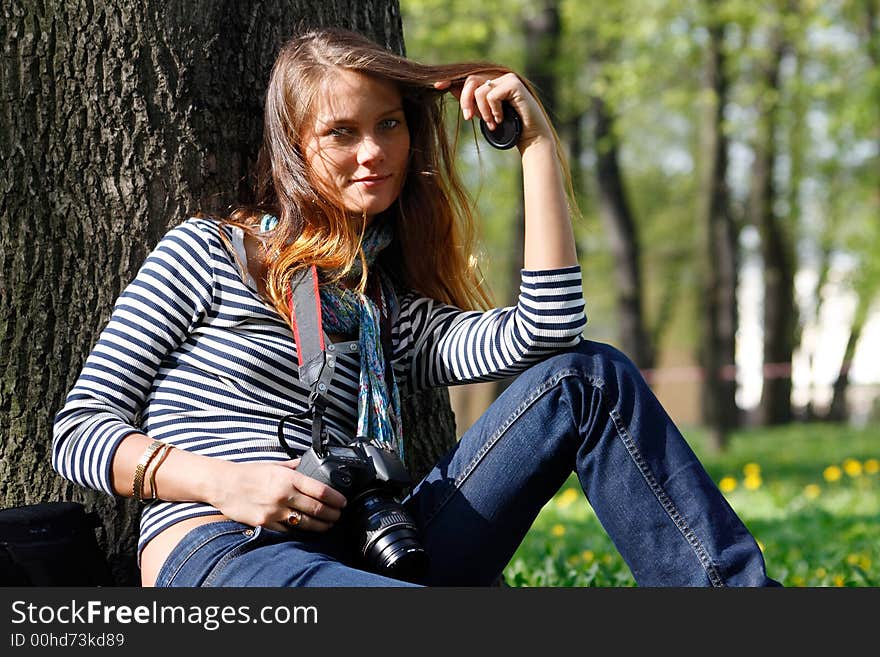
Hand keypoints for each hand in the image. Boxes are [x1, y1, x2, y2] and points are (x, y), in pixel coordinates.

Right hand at [210, 458, 346, 532]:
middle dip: (332, 515)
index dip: (336, 499)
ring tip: (328, 525)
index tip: (343, 502)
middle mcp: (283, 495)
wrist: (223, 484)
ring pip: (305, 523)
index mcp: (288, 478)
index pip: (321, 491)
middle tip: (338, 515)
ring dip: (321, 526)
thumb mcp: (274, 465)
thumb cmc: (248, 473)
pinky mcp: (265, 523)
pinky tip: (306, 529)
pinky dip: (300, 531)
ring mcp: (274, 511)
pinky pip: (288, 530)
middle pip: (317, 509)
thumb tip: (308, 464)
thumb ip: (293, 467)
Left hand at [433, 72, 552, 151]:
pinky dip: (493, 110)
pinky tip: (500, 118)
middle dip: (465, 100)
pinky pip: (491, 95)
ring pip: (480, 89)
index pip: (468, 77)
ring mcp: (507, 78)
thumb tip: (451, 88)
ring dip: (482, 111)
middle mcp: (499, 76)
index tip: (437, 86)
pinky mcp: (514, 83)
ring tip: (491, 123)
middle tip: (467, 118)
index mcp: (492, 81)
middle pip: (471, 80)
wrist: (530, 137)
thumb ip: (472, 101)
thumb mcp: (485, 114)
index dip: (452, 80)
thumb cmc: (508, 127)